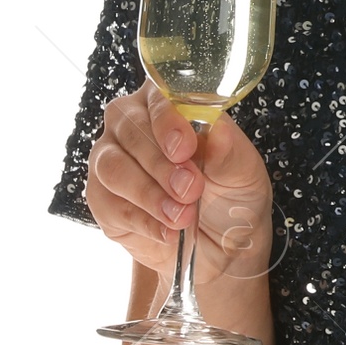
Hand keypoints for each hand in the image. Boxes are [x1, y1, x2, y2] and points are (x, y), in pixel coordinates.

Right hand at [85, 79, 273, 289]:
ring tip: (181, 216)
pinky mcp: (101, 197)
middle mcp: (132, 123)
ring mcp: (110, 158)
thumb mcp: (244, 174)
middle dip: (161, 165)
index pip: (158, 97)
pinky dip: (142, 221)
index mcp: (169, 104)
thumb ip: (229, 150)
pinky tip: (167, 231)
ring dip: (149, 195)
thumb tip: (218, 129)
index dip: (168, 122)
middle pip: (129, 130)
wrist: (218, 247)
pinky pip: (109, 203)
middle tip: (190, 190)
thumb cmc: (230, 197)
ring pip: (113, 167)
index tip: (184, 149)